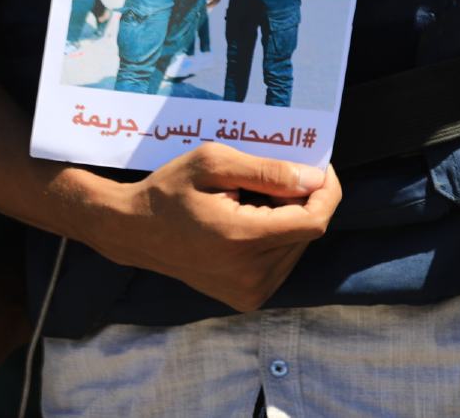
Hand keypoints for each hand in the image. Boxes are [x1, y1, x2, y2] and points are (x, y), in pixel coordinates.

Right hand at [84, 144, 340, 311]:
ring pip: (298, 245)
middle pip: (307, 230)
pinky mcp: (248, 298)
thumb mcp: (214, 162)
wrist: (133, 231)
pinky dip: (276, 237)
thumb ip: (269, 171)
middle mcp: (250, 275)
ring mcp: (249, 292)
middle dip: (300, 200)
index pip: (315, 220)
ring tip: (250, 203)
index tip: (316, 167)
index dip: (326, 190)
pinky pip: (283, 260)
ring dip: (288, 219)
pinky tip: (248, 223)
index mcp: (242, 240)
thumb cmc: (170, 190)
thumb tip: (314, 180)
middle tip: (268, 180)